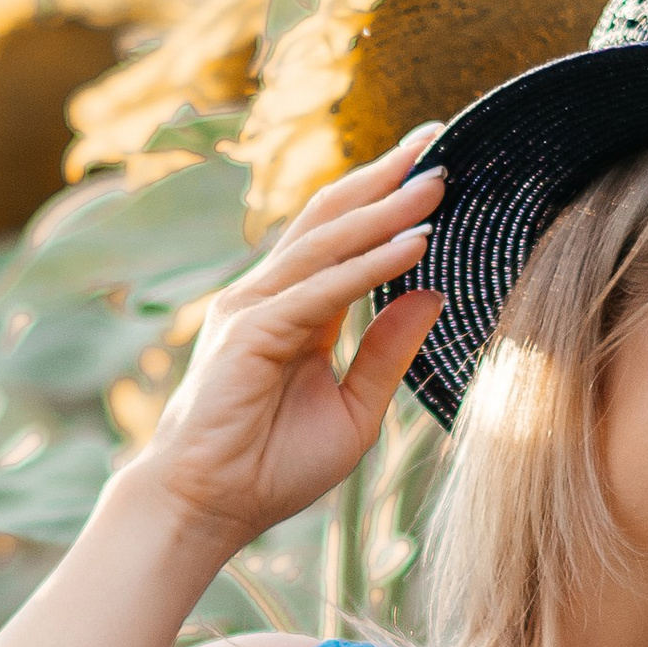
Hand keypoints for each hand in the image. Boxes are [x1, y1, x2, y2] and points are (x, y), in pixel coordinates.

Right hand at [124, 133, 445, 555]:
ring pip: (328, 242)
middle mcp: (270, 296)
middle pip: (332, 218)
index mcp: (295, 311)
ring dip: (385, 209)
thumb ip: (388, 352)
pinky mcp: (252, 332)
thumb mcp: (354, 409)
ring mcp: (254, 308)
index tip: (434, 165)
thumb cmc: (271, 468)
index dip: (387, 199)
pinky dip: (369, 264)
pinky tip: (413, 244)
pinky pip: (322, 289)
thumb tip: (434, 295)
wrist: (209, 508)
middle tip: (438, 139)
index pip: (345, 238)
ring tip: (437, 181)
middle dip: (385, 177)